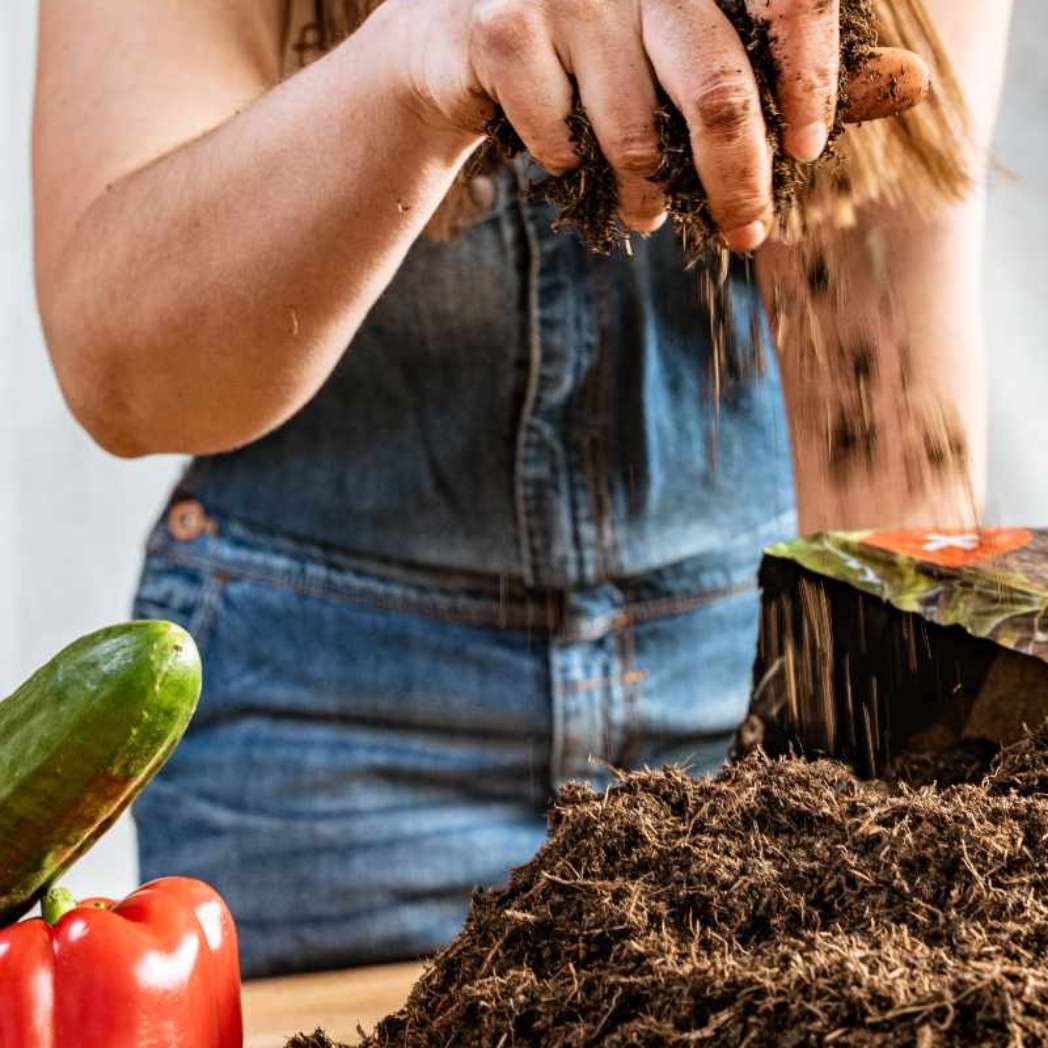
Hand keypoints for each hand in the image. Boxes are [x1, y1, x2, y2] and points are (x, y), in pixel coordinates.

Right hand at [395, 0, 928, 250]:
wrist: (455, 43)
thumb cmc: (595, 51)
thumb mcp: (689, 53)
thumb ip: (788, 69)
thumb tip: (910, 85)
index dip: (809, 75)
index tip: (808, 147)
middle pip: (716, 87)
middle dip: (736, 182)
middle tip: (746, 235)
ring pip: (634, 131)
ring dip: (646, 196)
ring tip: (647, 214)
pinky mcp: (501, 28)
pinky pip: (560, 137)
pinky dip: (568, 171)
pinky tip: (565, 165)